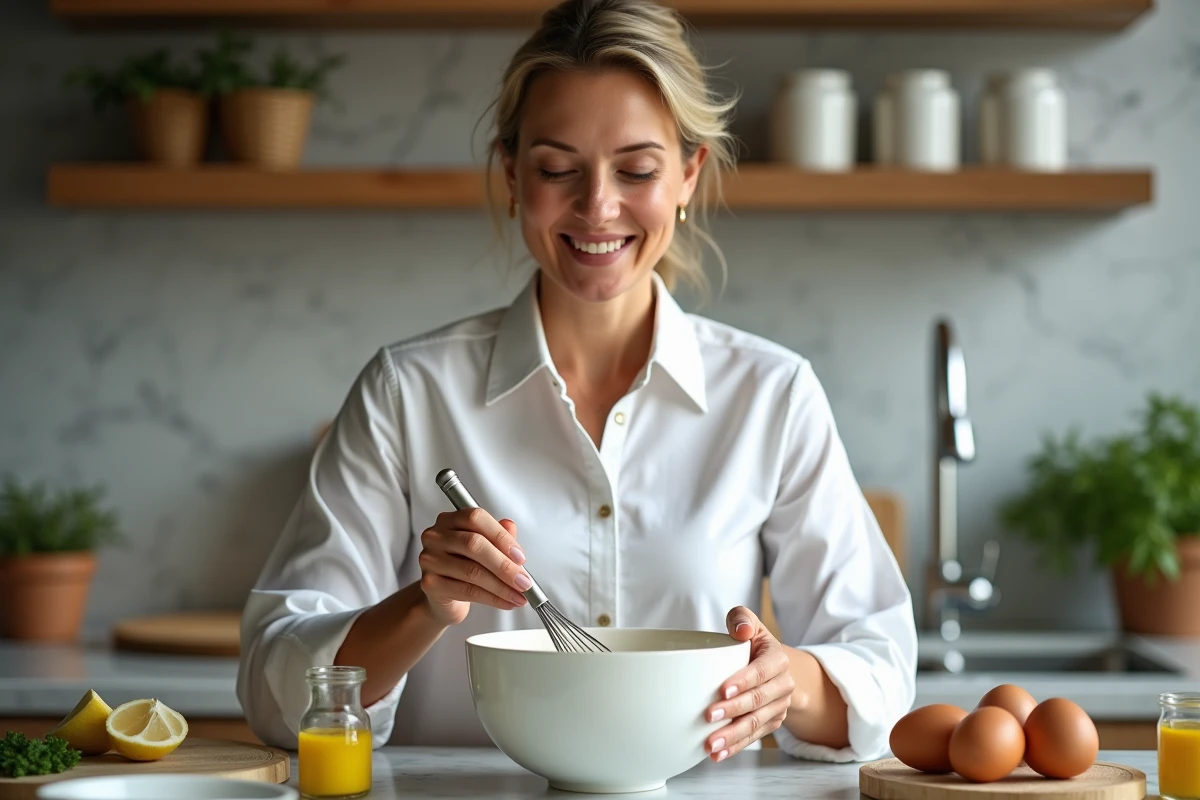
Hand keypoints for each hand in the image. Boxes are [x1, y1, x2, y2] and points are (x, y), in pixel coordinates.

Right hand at [417, 507, 532, 626]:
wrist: (444, 598)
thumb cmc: (465, 566)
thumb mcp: (486, 547)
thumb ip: (499, 535)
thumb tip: (511, 528)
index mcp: (450, 520)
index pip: (476, 518)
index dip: (501, 537)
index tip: (520, 556)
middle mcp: (436, 536)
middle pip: (474, 544)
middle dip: (504, 565)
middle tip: (523, 581)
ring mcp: (430, 559)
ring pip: (472, 571)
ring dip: (501, 586)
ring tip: (519, 595)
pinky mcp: (430, 584)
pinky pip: (467, 591)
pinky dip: (492, 598)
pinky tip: (505, 602)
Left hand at [705, 607, 794, 761]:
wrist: (776, 670)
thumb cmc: (755, 645)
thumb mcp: (751, 625)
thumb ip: (742, 619)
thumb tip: (740, 629)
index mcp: (778, 659)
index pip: (763, 671)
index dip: (745, 681)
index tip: (723, 690)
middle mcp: (783, 685)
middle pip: (759, 701)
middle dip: (734, 710)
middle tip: (709, 716)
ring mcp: (778, 707)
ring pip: (757, 723)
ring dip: (733, 735)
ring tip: (711, 743)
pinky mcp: (771, 723)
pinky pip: (754, 737)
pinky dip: (736, 747)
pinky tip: (719, 753)